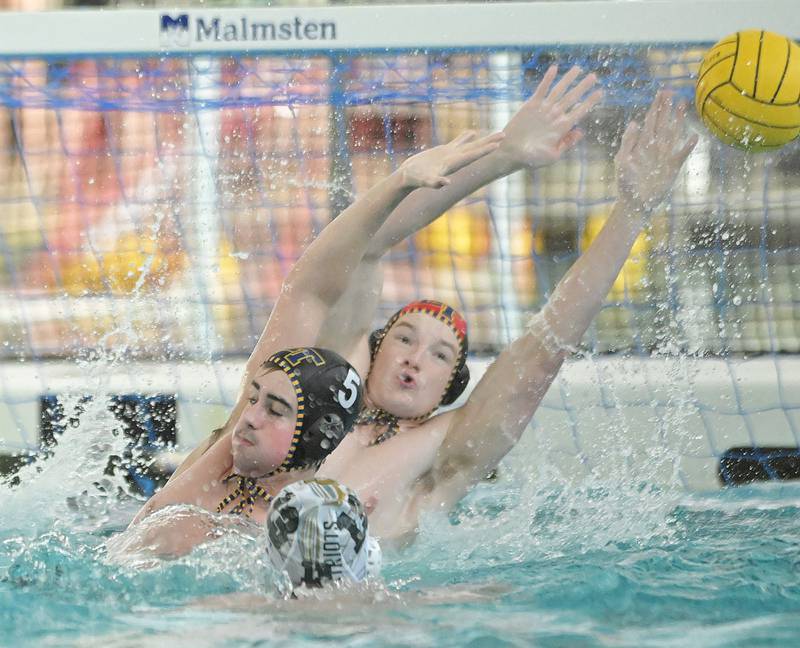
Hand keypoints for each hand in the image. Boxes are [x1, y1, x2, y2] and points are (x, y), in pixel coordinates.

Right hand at [397, 131, 504, 188]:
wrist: (407, 178)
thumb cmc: (414, 179)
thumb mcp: (424, 180)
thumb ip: (435, 182)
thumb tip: (446, 183)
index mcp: (452, 164)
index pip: (472, 155)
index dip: (484, 150)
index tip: (497, 144)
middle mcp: (454, 160)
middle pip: (475, 149)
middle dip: (489, 142)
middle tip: (504, 134)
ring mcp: (449, 156)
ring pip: (469, 145)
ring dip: (482, 140)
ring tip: (496, 133)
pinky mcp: (442, 152)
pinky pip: (457, 142)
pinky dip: (465, 137)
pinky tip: (473, 132)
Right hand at [499, 65, 602, 168]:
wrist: (511, 153)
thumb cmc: (531, 159)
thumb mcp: (552, 156)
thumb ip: (566, 144)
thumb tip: (580, 131)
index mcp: (562, 128)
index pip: (580, 111)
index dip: (590, 101)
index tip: (601, 92)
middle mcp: (555, 116)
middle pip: (572, 97)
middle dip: (583, 87)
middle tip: (594, 76)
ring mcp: (544, 109)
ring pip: (559, 90)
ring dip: (568, 79)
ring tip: (578, 68)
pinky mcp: (531, 105)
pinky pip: (542, 89)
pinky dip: (548, 79)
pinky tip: (555, 68)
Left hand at [615, 91, 698, 211]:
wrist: (634, 202)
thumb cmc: (625, 182)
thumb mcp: (622, 161)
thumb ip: (628, 142)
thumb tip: (635, 122)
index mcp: (642, 143)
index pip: (651, 120)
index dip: (656, 106)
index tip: (661, 92)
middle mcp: (655, 146)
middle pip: (663, 122)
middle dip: (666, 107)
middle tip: (671, 90)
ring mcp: (665, 155)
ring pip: (674, 133)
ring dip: (678, 119)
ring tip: (683, 104)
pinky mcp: (673, 167)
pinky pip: (682, 154)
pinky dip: (688, 146)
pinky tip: (695, 137)